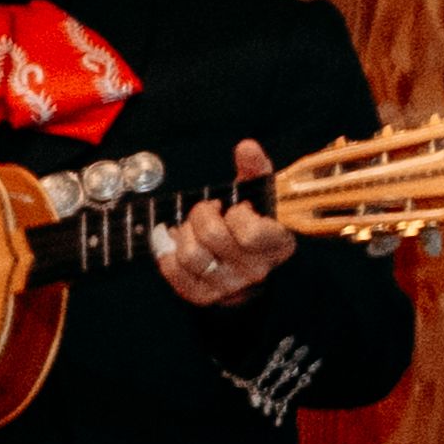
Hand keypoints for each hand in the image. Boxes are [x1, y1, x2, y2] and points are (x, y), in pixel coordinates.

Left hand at [158, 138, 293, 308]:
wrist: (249, 265)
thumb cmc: (255, 224)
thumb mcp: (260, 195)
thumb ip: (256, 169)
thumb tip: (246, 146)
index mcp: (277, 245)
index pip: (251, 233)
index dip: (236, 215)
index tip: (234, 208)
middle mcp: (256, 270)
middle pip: (213, 238)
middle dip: (201, 216)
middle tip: (205, 211)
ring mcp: (229, 286)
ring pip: (191, 256)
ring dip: (183, 234)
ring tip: (191, 227)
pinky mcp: (203, 296)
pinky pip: (174, 272)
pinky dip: (167, 253)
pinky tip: (174, 242)